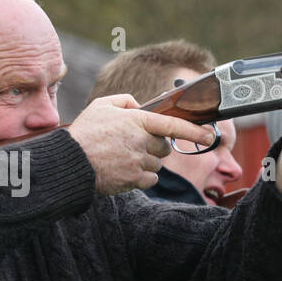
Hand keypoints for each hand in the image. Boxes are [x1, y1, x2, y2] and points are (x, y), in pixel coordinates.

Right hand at [69, 94, 219, 194]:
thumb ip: (125, 101)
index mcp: (136, 121)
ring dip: (146, 162)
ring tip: (122, 158)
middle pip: (165, 147)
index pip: (173, 125)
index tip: (210, 136)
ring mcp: (139, 161)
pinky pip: (151, 178)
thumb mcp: (101, 106)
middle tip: (134, 145)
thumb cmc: (84, 133)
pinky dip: (142, 176)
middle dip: (155, 147)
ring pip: (157, 164)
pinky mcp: (135, 179)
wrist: (71, 162)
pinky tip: (124, 170)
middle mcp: (141, 140)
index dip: (194, 131)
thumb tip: (140, 107)